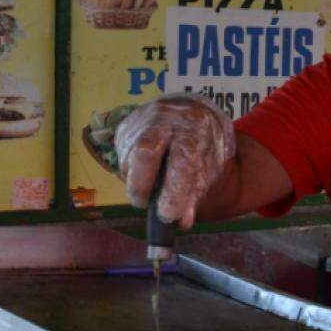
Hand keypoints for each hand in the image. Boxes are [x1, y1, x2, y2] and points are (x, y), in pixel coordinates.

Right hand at [114, 95, 235, 228]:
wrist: (191, 109)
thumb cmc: (202, 145)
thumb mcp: (209, 167)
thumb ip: (195, 193)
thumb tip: (182, 221)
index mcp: (195, 128)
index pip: (182, 160)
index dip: (174, 191)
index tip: (167, 215)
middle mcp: (167, 118)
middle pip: (145, 151)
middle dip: (141, 185)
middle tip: (143, 204)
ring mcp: (142, 119)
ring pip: (129, 156)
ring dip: (135, 180)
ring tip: (149, 186)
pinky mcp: (125, 125)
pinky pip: (121, 154)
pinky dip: (131, 171)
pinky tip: (143, 171)